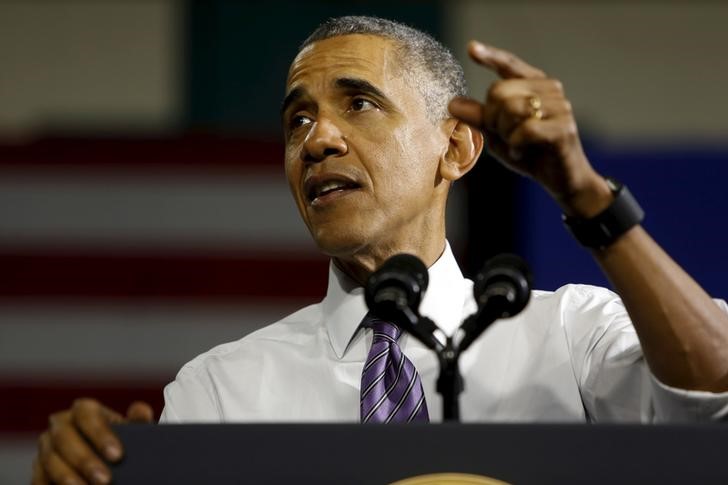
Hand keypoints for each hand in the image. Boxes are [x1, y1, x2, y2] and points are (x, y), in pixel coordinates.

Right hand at [31, 399, 153, 484]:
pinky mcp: (38, 470)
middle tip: (104, 480)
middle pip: (65, 438)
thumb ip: (136, 421)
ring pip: (51, 460)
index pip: (87, 414)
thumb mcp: (129, 433)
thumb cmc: (117, 444)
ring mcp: (46, 448)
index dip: (100, 434)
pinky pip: (40, 479)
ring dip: (69, 477)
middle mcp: (60, 426)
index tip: (117, 455)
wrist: (101, 463)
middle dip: (85, 460)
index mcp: (84, 411)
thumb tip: (140, 411)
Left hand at [449, 40, 611, 216]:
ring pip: (511, 109)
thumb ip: (479, 117)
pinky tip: (523, 153)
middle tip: (505, 136)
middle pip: (499, 91)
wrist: (561, 179)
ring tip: (517, 144)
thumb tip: (452, 103)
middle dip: (492, 118)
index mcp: (534, 84)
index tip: (471, 48)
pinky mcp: (563, 127)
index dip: (490, 56)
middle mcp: (549, 89)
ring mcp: (559, 106)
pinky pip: (525, 130)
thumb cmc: (529, 153)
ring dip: (506, 133)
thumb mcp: (498, 135)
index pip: (509, 64)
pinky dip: (516, 145)